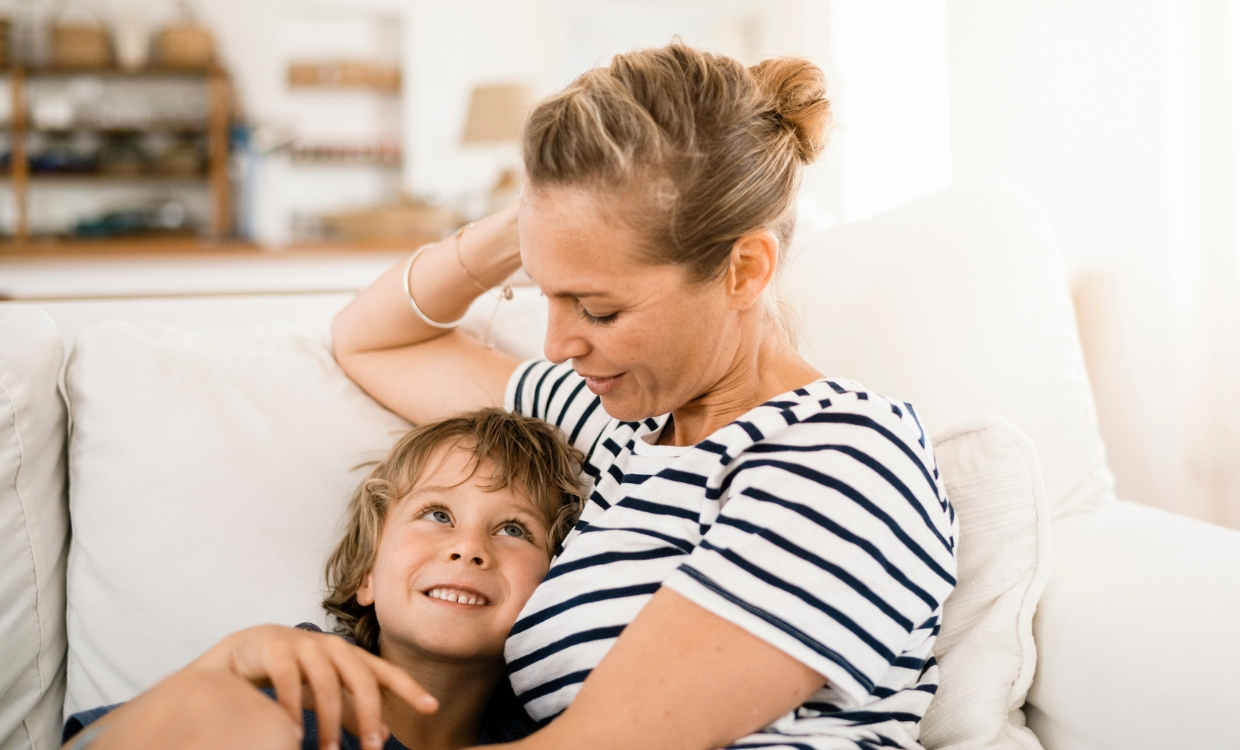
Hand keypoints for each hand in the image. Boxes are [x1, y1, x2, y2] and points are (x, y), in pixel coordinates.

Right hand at [190, 624, 438, 749]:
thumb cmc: (297, 672)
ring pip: (326, 684)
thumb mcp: (329, 692)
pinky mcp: (276, 649)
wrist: (248, 650)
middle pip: (361, 679)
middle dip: (369, 715)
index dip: (410, 688)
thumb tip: (383, 735)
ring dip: (330, 722)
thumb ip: (354, 711)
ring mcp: (305, 645)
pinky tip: (294, 734)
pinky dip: (291, 709)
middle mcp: (334, 647)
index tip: (432, 707)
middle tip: (372, 749)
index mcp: (352, 657)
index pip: (386, 673)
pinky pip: (288, 680)